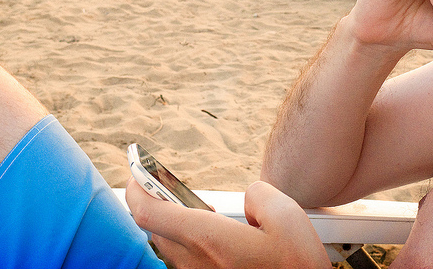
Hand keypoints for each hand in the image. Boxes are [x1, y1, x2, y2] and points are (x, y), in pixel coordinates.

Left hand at [126, 180, 331, 268]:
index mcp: (209, 240)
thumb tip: (248, 198)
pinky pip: (184, 260)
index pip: (150, 214)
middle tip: (160, 184)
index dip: (136, 189)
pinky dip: (186, 242)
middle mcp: (196, 263)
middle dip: (153, 203)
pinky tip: (209, 236)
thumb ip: (259, 193)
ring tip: (191, 208)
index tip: (136, 173)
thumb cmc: (296, 266)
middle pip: (153, 230)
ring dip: (171, 225)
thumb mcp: (286, 215)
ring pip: (168, 246)